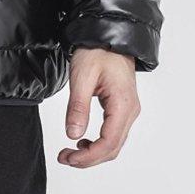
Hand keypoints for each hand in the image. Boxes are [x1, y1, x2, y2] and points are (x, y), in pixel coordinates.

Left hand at [57, 47, 140, 168]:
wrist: (108, 35)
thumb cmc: (97, 50)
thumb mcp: (82, 77)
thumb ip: (78, 107)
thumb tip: (73, 135)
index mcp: (123, 105)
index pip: (109, 143)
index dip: (89, 157)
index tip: (68, 158)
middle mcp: (130, 110)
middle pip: (113, 148)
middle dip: (88, 158)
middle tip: (64, 158)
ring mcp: (128, 109)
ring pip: (114, 143)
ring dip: (93, 152)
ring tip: (70, 153)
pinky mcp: (122, 106)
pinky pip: (113, 132)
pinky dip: (99, 142)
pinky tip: (83, 141)